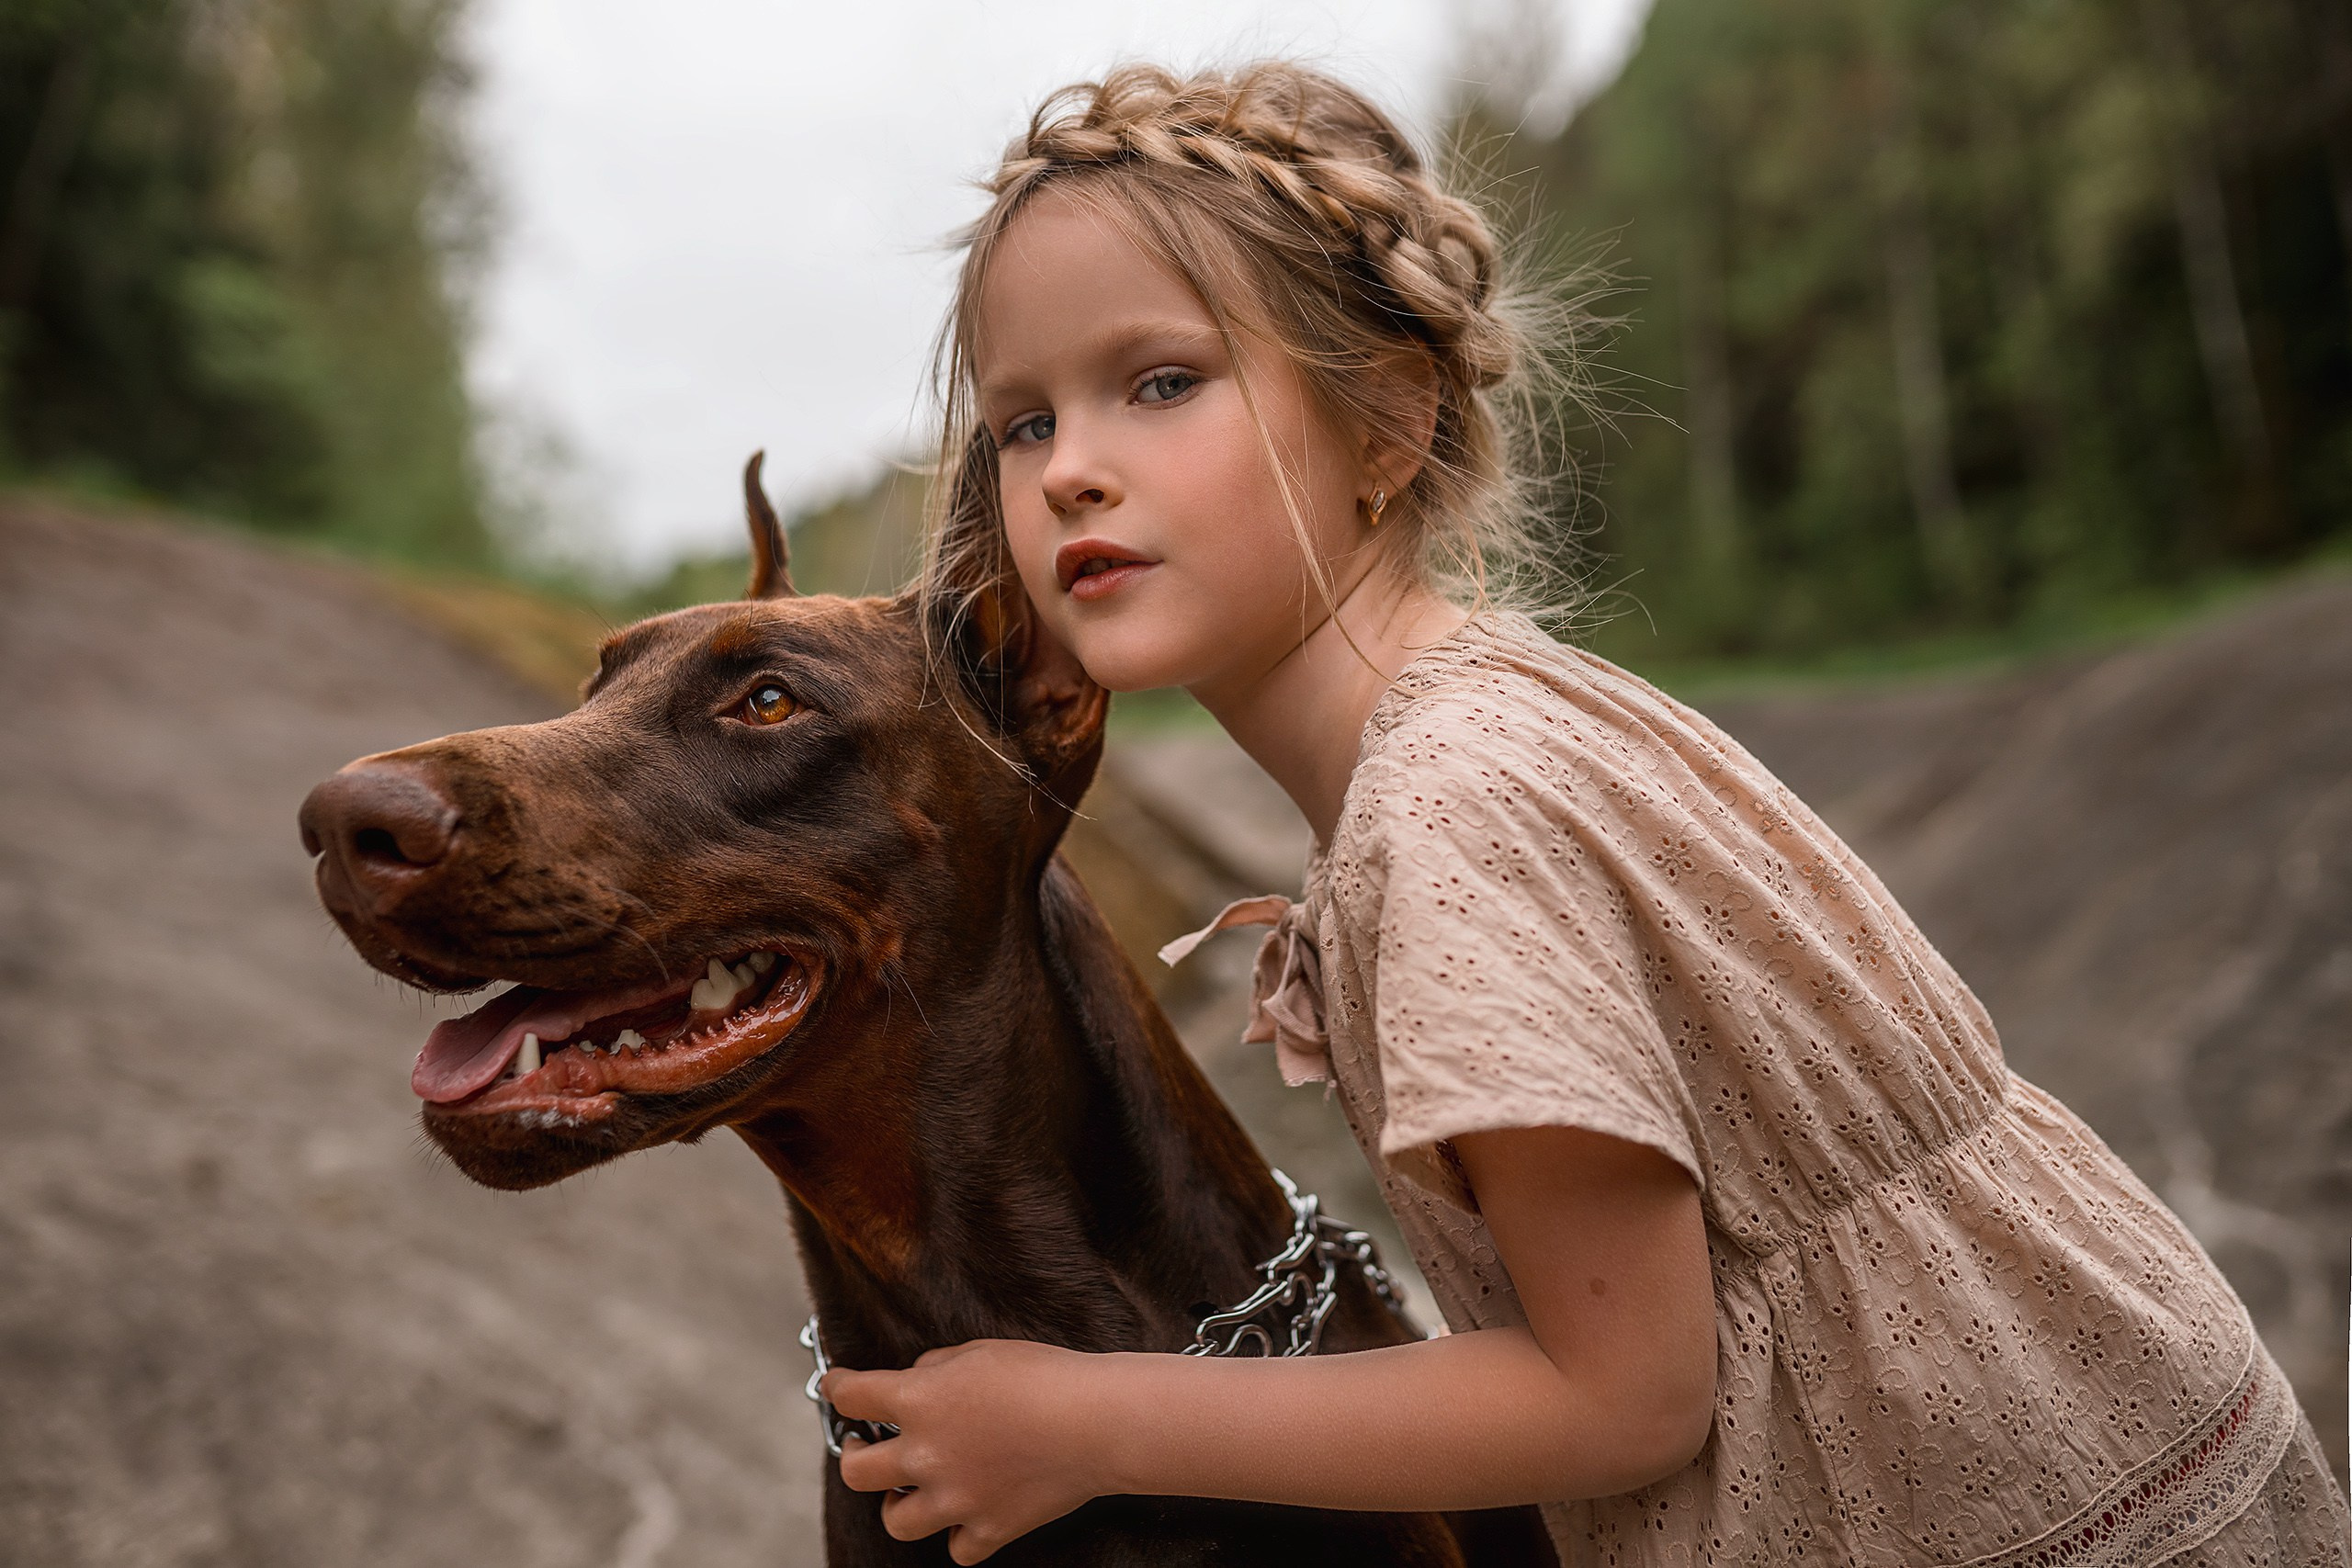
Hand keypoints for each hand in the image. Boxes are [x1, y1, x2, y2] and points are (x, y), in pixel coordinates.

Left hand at [825, 1338, 1109, 1563]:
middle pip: (855, 1471)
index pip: (852, 1396)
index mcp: (920, 1400)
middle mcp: (926, 1455)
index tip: (839, 1386)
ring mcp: (955, 1499)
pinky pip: (958, 1548)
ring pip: (896, 1521)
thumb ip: (937, 1367)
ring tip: (913, 1489)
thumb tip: (918, 1381)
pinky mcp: (989, 1528)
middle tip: (867, 1444)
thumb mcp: (981, 1351)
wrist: (1096, 1422)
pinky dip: (960, 1533)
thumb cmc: (1045, 1375)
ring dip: (899, 1503)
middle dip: (855, 1455)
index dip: (839, 1387)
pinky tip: (967, 1513)